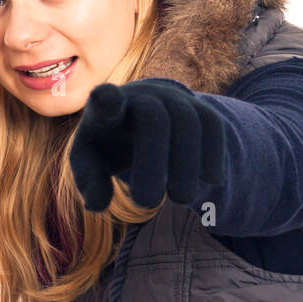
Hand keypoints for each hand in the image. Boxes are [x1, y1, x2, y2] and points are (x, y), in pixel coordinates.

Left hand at [70, 78, 225, 211]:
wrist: (140, 118)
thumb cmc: (107, 146)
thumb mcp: (89, 164)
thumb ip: (89, 183)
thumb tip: (97, 205)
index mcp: (107, 109)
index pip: (107, 99)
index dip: (107, 100)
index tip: (104, 100)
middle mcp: (142, 96)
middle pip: (153, 119)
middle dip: (152, 162)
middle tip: (147, 202)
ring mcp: (173, 98)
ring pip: (187, 122)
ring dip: (187, 162)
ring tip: (182, 199)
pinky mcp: (199, 107)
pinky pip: (212, 124)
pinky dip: (213, 152)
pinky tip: (212, 180)